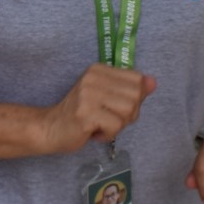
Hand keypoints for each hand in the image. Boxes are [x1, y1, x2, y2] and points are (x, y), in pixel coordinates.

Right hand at [34, 63, 155, 154]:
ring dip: (118, 125)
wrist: (50, 128)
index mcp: (99, 69)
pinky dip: (108, 135)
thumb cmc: (81, 115)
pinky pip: (115, 126)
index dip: (133, 100)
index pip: (137, 80)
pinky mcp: (85, 113)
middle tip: (106, 119)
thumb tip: (153, 82)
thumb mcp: (107, 97)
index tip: (112, 107)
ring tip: (100, 125)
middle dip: (127, 115)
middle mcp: (93, 77)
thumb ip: (130, 89)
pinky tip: (93, 132)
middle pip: (136, 96)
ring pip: (128, 111)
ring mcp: (88, 94)